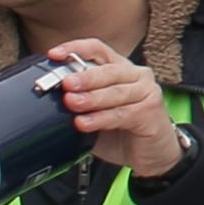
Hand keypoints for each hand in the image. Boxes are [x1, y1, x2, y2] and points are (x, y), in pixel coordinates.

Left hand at [39, 38, 184, 178]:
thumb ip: (80, 103)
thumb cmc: (123, 131)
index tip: (54, 55)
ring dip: (91, 98)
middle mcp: (136, 75)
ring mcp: (147, 92)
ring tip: (72, 103)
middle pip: (108, 70)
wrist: (152, 155)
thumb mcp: (96, 113)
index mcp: (120, 68)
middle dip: (84, 77)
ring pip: (115, 92)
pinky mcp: (150, 111)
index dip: (75, 49)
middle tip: (66, 84)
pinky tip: (85, 123)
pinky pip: (122, 114)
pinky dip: (101, 118)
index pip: (98, 50)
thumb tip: (51, 99)